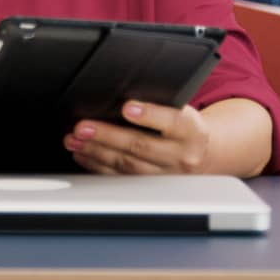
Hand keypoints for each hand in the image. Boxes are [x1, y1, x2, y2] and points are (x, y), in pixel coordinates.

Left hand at [65, 100, 210, 174]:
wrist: (204, 154)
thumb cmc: (186, 126)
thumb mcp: (183, 109)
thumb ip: (161, 103)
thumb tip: (121, 93)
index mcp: (192, 130)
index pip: (173, 121)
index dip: (149, 115)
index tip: (127, 107)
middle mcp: (181, 155)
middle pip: (141, 146)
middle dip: (107, 135)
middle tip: (82, 127)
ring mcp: (166, 175)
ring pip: (127, 165)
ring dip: (96, 152)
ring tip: (74, 140)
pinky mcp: (151, 187)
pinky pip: (121, 177)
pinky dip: (98, 165)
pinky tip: (83, 154)